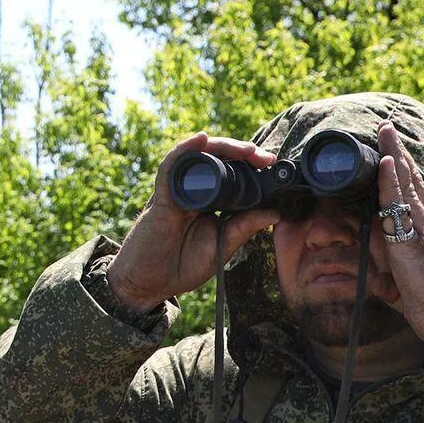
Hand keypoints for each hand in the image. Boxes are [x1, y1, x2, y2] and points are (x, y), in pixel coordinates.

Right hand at [106, 133, 282, 308]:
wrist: (148, 283)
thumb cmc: (182, 266)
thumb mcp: (221, 248)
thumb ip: (243, 229)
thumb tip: (275, 213)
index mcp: (212, 203)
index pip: (233, 175)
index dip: (253, 167)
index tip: (273, 165)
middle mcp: (195, 191)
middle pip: (219, 159)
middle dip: (243, 153)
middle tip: (266, 158)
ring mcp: (178, 191)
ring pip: (199, 156)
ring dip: (223, 147)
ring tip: (246, 149)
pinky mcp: (161, 195)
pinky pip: (171, 166)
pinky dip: (184, 149)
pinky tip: (200, 139)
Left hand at [373, 122, 423, 373]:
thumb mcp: (413, 299)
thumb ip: (398, 287)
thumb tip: (386, 287)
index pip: (417, 202)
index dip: (406, 178)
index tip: (397, 155)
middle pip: (413, 186)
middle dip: (399, 156)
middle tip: (388, 128)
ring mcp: (423, 236)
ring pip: (406, 188)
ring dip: (394, 156)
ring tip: (385, 130)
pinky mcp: (413, 245)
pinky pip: (399, 208)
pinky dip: (391, 183)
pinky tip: (384, 161)